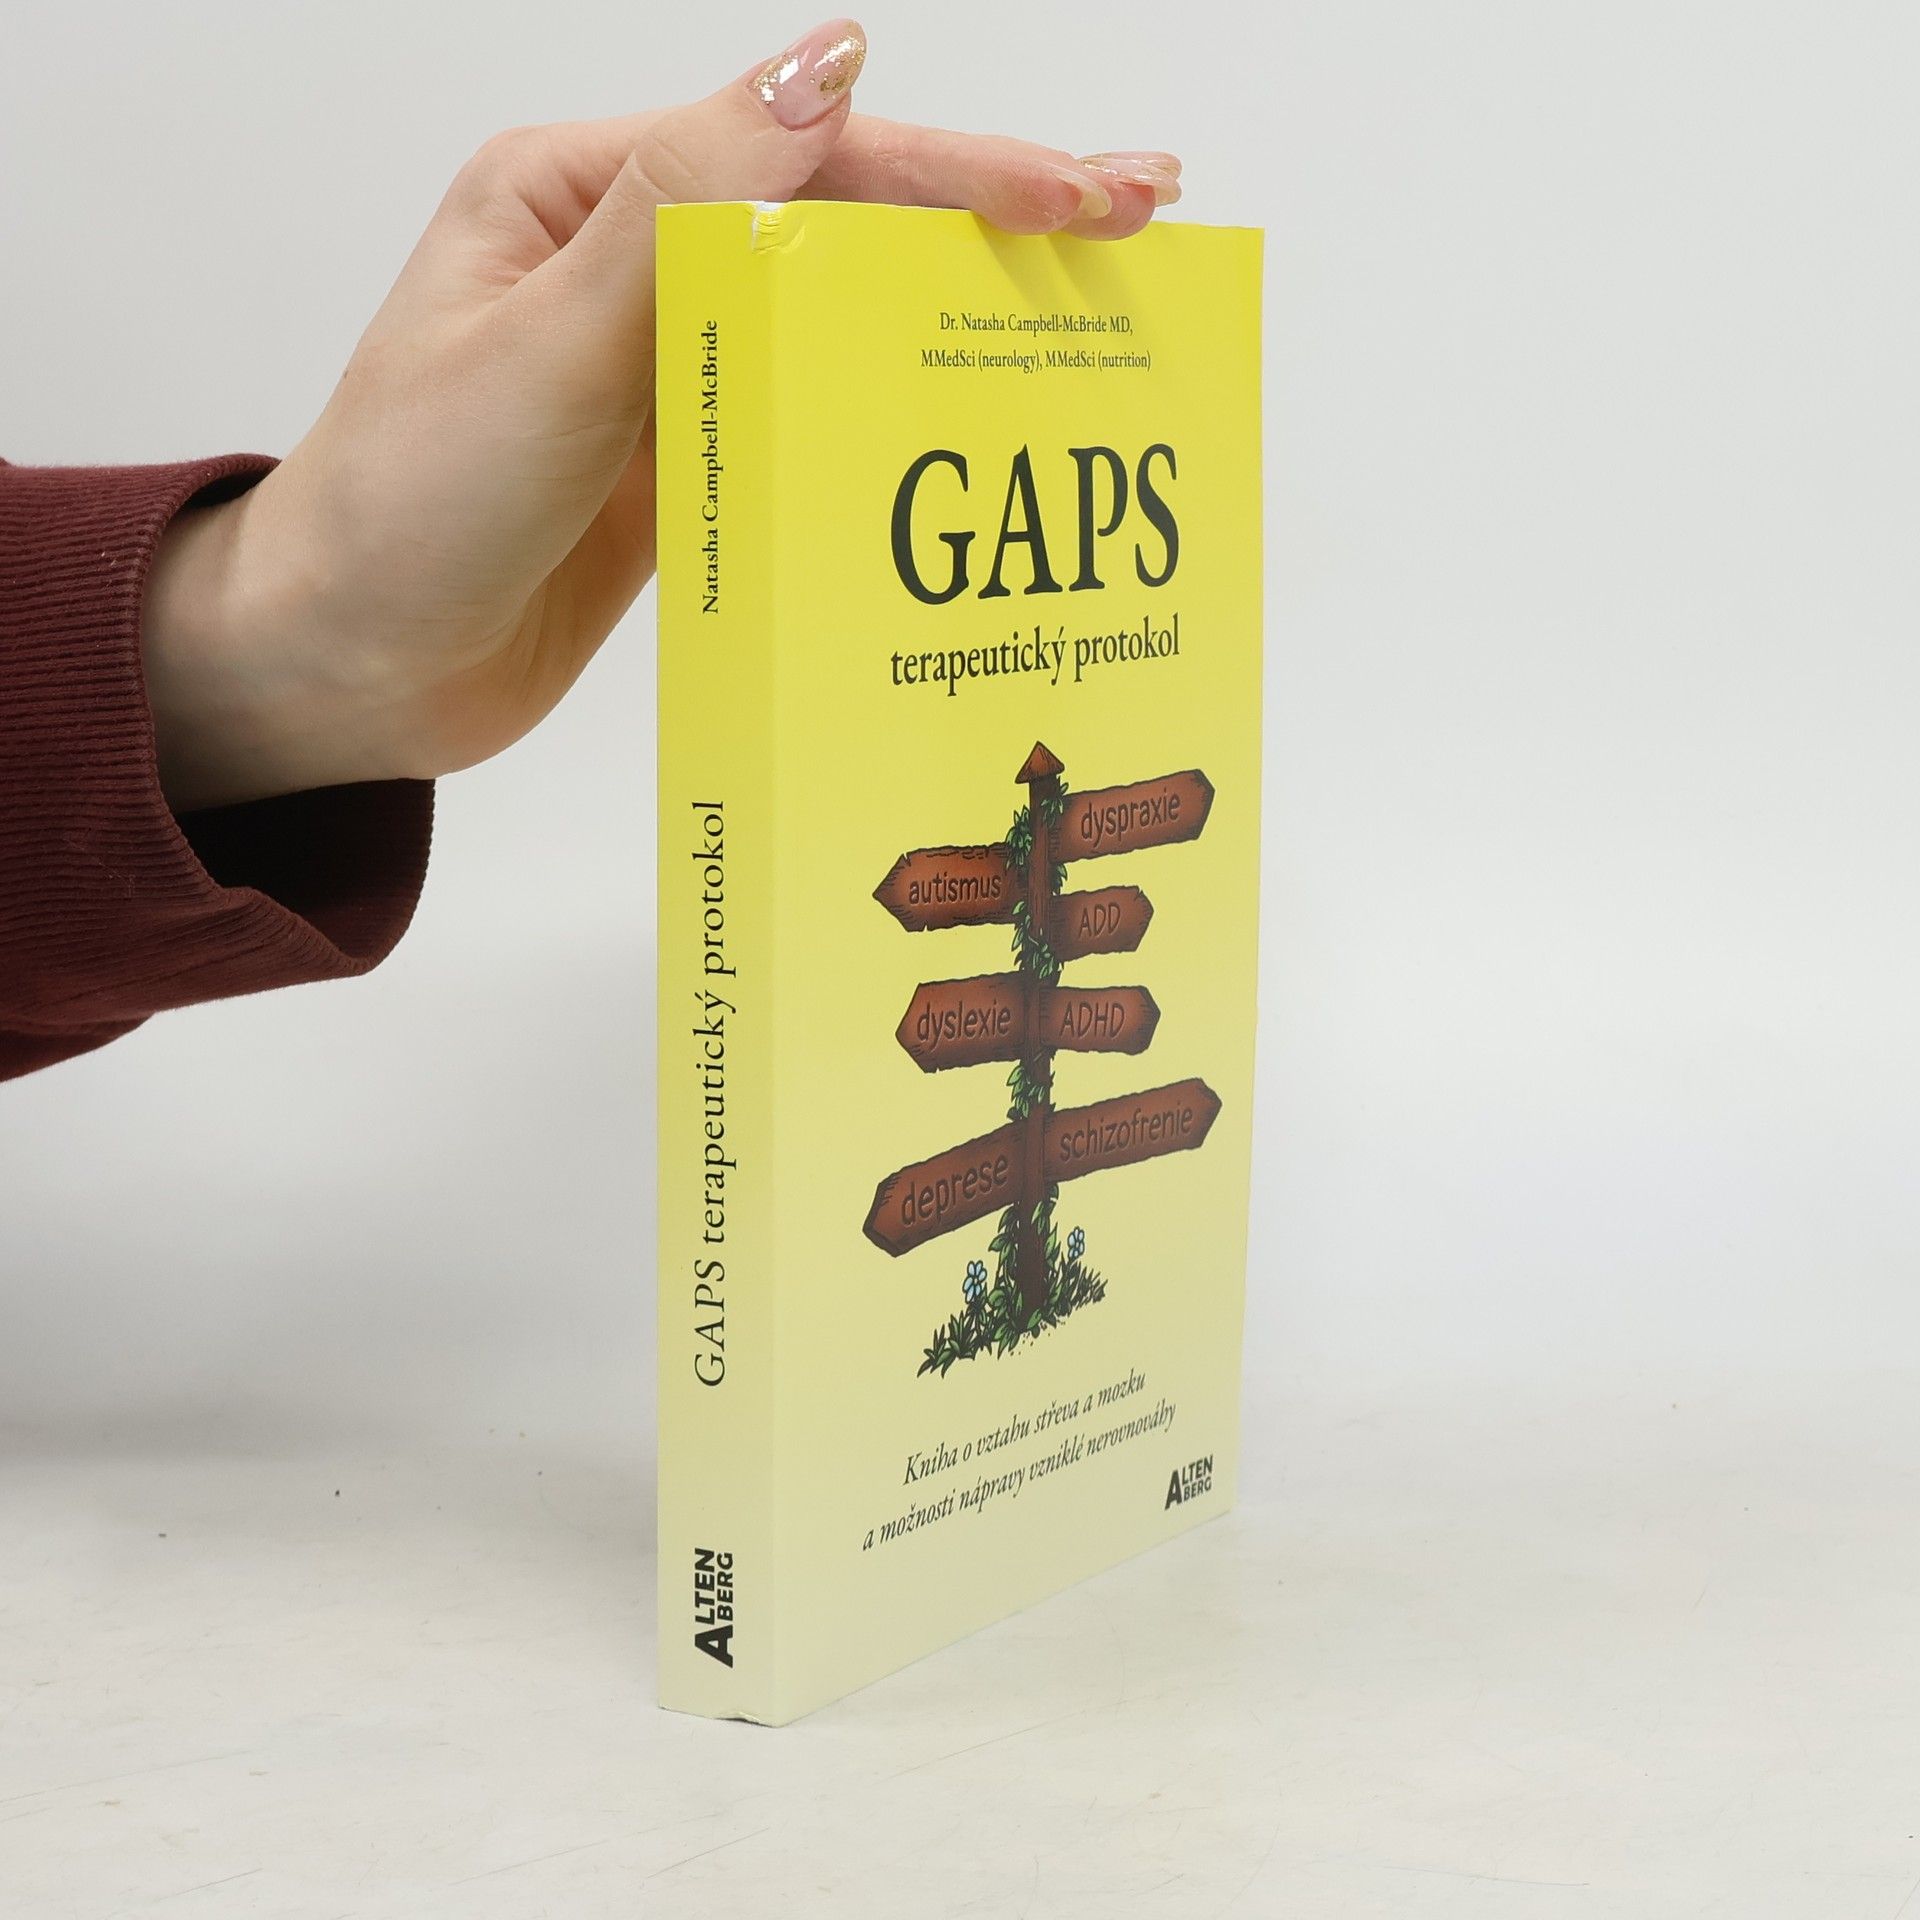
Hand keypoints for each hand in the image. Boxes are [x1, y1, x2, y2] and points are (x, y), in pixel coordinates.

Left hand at [141, 17, 1181, 811]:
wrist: (347, 671)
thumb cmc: (406, 507)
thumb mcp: (542, 350)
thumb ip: (682, 215)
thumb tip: (824, 68)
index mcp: (584, 193)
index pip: (803, 154)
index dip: (954, 171)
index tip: (1080, 195)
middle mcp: (631, 261)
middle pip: (841, 218)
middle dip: (991, 218)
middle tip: (1140, 217)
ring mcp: (665, 362)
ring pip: (838, 313)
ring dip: (959, 310)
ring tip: (1090, 314)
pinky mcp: (684, 457)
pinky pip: (809, 412)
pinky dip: (894, 413)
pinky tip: (976, 423)